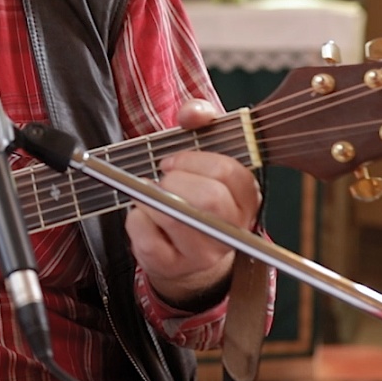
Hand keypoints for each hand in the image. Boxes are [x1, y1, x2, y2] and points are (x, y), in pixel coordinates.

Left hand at [124, 99, 260, 309]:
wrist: (182, 252)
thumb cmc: (192, 193)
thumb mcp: (201, 154)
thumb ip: (200, 121)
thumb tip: (192, 113)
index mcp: (245, 199)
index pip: (232, 174)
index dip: (196, 161)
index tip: (173, 161)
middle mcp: (231, 230)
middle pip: (210, 199)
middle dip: (176, 181)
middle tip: (163, 179)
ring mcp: (204, 253)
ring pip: (177, 219)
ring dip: (152, 198)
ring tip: (150, 195)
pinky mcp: (173, 267)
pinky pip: (149, 240)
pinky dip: (136, 219)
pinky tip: (142, 215)